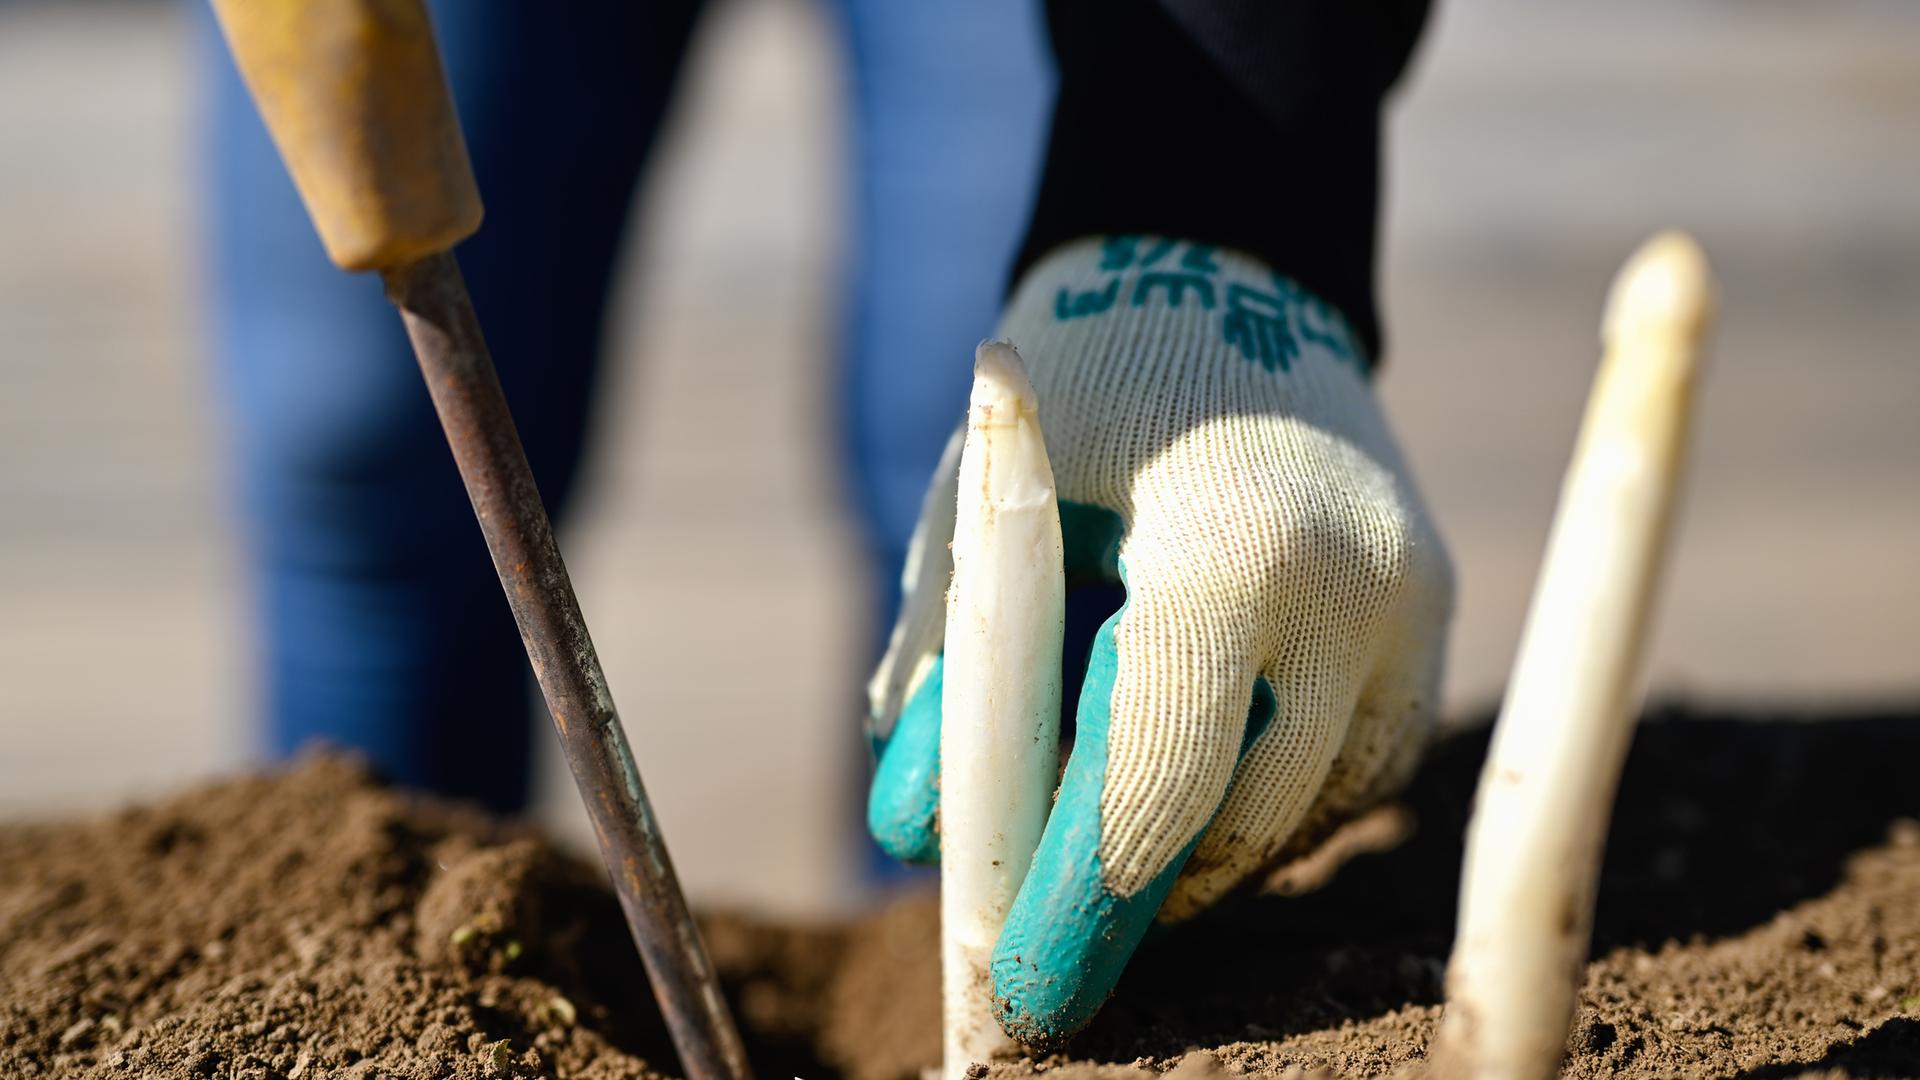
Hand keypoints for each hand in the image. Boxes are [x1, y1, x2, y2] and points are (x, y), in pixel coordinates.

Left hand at [865, 236, 1452, 1047]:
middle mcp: (1356, 587)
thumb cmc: (1083, 381)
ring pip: (1309, 811)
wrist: (1229, 275)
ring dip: (1202, 855)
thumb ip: (953, 659)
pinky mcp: (1436, 620)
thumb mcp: (990, 499)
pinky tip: (1193, 796)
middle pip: (1242, 819)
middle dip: (1136, 899)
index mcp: (1235, 542)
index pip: (1158, 778)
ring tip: (1111, 870)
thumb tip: (917, 832)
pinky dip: (1268, 801)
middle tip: (1054, 953)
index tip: (1023, 987)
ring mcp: (1417, 608)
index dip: (1081, 897)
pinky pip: (1358, 767)